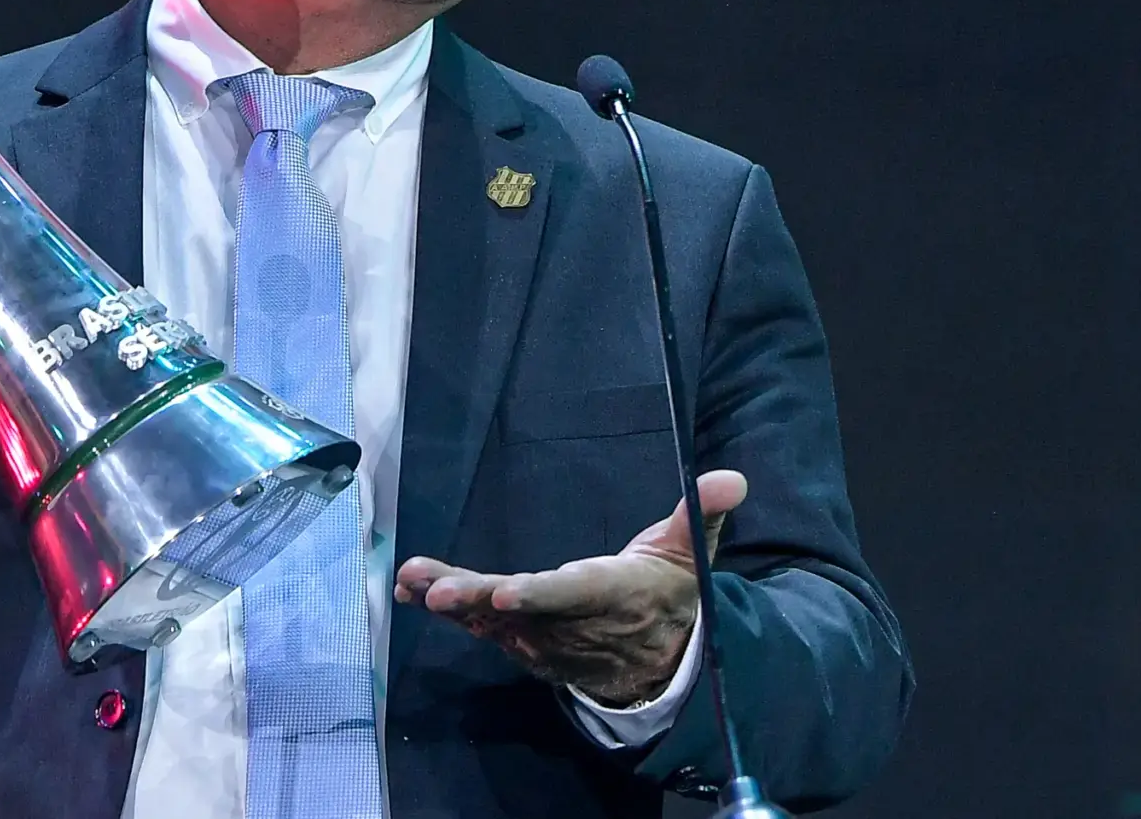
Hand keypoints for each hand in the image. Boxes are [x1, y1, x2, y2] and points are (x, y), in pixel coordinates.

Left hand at [394, 468, 747, 708]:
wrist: (662, 662)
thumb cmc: (670, 592)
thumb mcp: (691, 554)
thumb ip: (703, 514)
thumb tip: (732, 477)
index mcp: (615, 595)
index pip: (575, 596)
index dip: (539, 597)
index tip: (503, 593)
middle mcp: (575, 624)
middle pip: (521, 612)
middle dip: (476, 602)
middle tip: (433, 593)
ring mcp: (547, 639)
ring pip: (493, 623)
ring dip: (451, 602)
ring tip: (409, 582)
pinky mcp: (526, 642)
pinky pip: (483, 628)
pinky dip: (449, 611)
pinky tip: (408, 591)